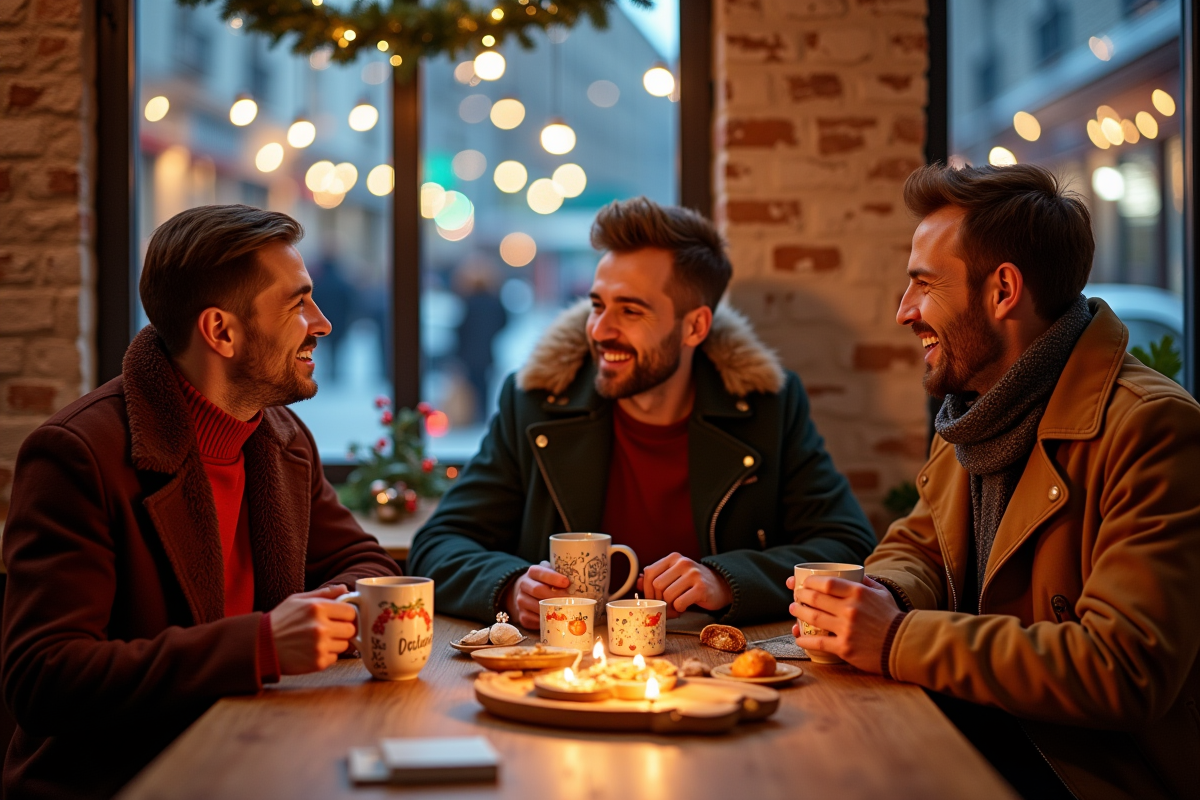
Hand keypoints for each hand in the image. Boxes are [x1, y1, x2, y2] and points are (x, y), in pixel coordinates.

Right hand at [268, 585, 357, 674]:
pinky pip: (335, 658)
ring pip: (345, 645)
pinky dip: (327, 655)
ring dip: (336, 642)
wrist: (261, 646)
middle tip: (331, 629)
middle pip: (351, 629)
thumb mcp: (298, 600)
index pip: (351, 612)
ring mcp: (320, 646)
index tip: (341, 617)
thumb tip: (345, 589)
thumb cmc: (280, 620)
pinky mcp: (318, 662)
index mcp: (317, 608)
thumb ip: (324, 593)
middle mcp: (320, 627)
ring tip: (319, 640)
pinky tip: (313, 650)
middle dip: (343, 629)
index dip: (347, 614)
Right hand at [502, 561, 571, 628]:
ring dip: (551, 610)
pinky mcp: (522, 616)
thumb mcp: (552, 573)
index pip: (540, 572)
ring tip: (566, 610)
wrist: (526, 591)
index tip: (566, 582)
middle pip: (537, 590)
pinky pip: (533, 620)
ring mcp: (521, 601)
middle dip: (555, 596)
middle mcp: (524, 585)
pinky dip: (545, 621)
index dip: (553, 577)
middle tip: (569, 600)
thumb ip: (561, 573)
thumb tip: (580, 580)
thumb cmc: (546, 582)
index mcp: (533, 572)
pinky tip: (556, 620)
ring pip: (535, 606)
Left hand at [637, 553, 731, 617]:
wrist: (720, 586)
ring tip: (675, 607)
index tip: (652, 599)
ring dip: (669, 607)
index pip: (650, 572)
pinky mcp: (701, 588)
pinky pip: (680, 603)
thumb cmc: (693, 583)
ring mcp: (693, 574)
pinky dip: (679, 609)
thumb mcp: (674, 576)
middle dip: (658, 600)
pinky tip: (684, 608)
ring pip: (668, 595)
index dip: (647, 589)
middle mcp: (683, 563)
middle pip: (657, 585)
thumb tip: (639, 582)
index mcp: (673, 558)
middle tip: (665, 606)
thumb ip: (656, 578)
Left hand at [786, 574, 901, 673]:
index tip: (804, 583)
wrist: (903, 645)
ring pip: (812, 618)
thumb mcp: (881, 593)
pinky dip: (804, 640)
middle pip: (815, 599)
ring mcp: (846, 629)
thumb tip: (852, 572)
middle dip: (800, 595)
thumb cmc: (892, 617)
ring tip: (794, 610)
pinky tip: (799, 638)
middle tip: (796, 596)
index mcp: (858, 593)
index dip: (810, 582)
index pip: (826, 582)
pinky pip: (818, 643)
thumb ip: (865, 582)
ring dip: (798, 613)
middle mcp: (850, 609)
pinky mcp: (844, 648)